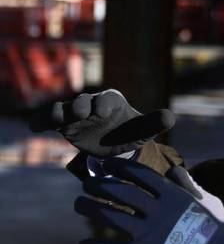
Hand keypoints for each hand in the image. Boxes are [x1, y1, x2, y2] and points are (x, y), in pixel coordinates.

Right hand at [29, 89, 174, 156]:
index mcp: (112, 101)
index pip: (108, 99)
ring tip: (56, 121)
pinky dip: (41, 122)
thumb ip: (153, 123)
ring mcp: (75, 114)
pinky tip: (33, 127)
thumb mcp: (142, 130)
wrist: (113, 144)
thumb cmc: (129, 132)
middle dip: (81, 106)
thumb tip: (170, 117)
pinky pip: (50, 121)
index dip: (104, 104)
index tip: (102, 112)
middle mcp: (91, 104)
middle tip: (80, 113)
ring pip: (64, 110)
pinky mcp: (63, 125)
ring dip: (59, 113)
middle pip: (83, 101)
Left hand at [74, 159, 223, 243]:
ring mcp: (150, 233)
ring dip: (92, 209)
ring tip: (79, 203)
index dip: (121, 167)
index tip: (108, 164)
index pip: (141, 174)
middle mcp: (158, 210)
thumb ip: (188, 185)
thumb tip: (174, 169)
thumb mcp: (207, 200)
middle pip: (121, 192)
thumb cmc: (218, 229)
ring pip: (113, 217)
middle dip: (101, 185)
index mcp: (173, 194)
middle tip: (87, 182)